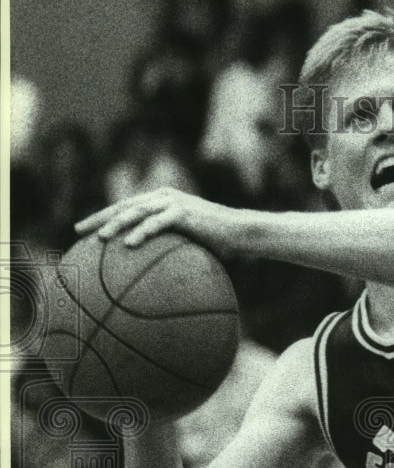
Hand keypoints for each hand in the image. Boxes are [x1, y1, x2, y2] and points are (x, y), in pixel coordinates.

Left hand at [74, 187, 254, 257]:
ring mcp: (172, 202)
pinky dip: (141, 232)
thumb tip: (148, 271)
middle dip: (99, 218)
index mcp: (161, 200)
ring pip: (136, 211)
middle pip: (123, 206)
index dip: (102, 217)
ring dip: (115, 224)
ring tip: (100, 239)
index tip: (82, 231)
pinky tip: (128, 244)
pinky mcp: (183, 211)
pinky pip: (157, 222)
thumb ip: (166, 246)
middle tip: (78, 231)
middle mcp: (163, 196)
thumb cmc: (217, 241)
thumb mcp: (187, 242)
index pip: (125, 206)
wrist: (240, 232)